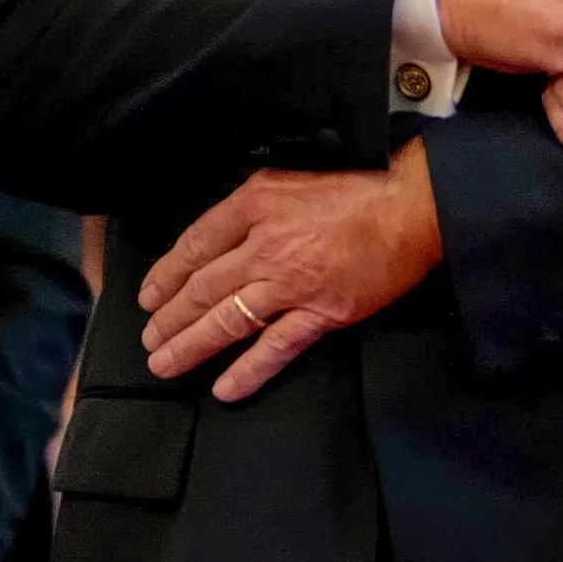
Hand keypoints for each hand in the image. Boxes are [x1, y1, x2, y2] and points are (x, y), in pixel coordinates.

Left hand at [137, 140, 443, 401]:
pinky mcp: (322, 313)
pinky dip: (248, 371)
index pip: (195, 244)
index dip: (165, 274)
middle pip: (202, 288)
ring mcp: (292, 284)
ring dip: (190, 346)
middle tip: (149, 337)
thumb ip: (257, 202)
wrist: (414, 205)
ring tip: (165, 363)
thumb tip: (225, 228)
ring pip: (227, 321)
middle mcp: (265, 246)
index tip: (149, 294)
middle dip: (168, 317)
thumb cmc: (362, 183)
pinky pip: (275, 348)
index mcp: (256, 204)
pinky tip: (225, 388)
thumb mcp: (295, 173)